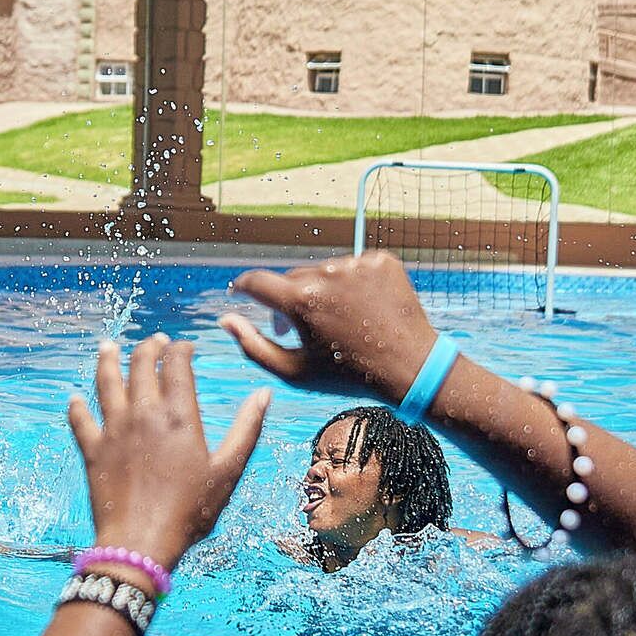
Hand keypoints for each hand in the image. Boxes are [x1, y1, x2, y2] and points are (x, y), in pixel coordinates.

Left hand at [67, 336, 268, 567]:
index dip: (180, 349)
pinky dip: (76, 406)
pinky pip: (80, 420)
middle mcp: (143, 414)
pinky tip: (75, 398)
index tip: (185, 346)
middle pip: (139, 365)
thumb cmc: (190, 511)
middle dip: (148, 348)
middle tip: (154, 342)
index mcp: (179, 416)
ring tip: (108, 347)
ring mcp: (114, 430)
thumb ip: (247, 429)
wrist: (141, 541)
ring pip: (105, 383)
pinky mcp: (92, 450)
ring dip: (107, 361)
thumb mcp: (228, 471)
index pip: (176, 365)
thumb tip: (264, 394)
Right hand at [219, 252, 439, 404]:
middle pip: (292, 278)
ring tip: (339, 321)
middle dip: (290, 299)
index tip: (240, 292)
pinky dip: (352, 284)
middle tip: (299, 326)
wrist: (410, 367)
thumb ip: (253, 346)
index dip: (243, 287)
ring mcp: (356, 264)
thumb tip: (225, 319)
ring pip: (324, 272)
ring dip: (323, 291)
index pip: (256, 282)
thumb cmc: (347, 375)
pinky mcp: (380, 260)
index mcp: (301, 301)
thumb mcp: (293, 371)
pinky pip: (353, 267)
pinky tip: (363, 309)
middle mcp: (326, 274)